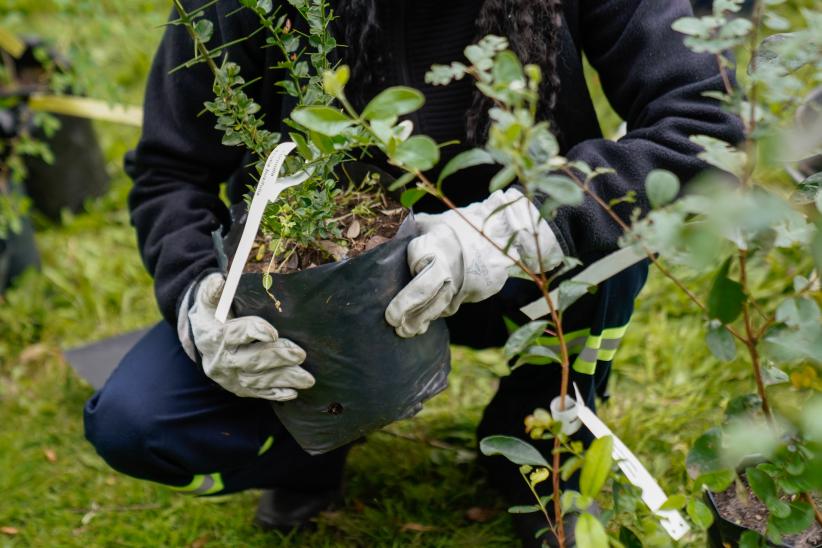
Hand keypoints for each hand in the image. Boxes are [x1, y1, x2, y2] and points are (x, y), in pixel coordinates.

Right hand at [178, 273, 314, 400]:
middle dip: (278, 357)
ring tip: (308, 379)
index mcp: (215, 336)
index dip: (254, 332)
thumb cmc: (212, 315)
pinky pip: (258, 393)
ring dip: (284, 379)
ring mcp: (231, 377)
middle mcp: (221, 360)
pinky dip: (275, 394)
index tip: (272, 332)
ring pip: (259, 381)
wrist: (201, 340)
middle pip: (252, 360)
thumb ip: (213, 290)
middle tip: (301, 354)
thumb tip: (220, 279)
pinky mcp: (239, 388)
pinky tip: (293, 393)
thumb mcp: (208, 301)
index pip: (235, 334)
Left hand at [385, 188, 562, 337]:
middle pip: (426, 289)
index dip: (408, 269)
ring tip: (405, 331)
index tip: (396, 277)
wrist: (503, 232)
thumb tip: (385, 240)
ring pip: (440, 304)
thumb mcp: (435, 222)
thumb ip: (413, 231)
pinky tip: (425, 321)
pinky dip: (439, 313)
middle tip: (392, 320)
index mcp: (438, 241)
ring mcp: (465, 280)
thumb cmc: (461, 226)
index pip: (417, 260)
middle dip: (407, 306)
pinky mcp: (476, 291)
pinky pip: (453, 305)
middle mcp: (451, 263)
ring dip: (422, 319)